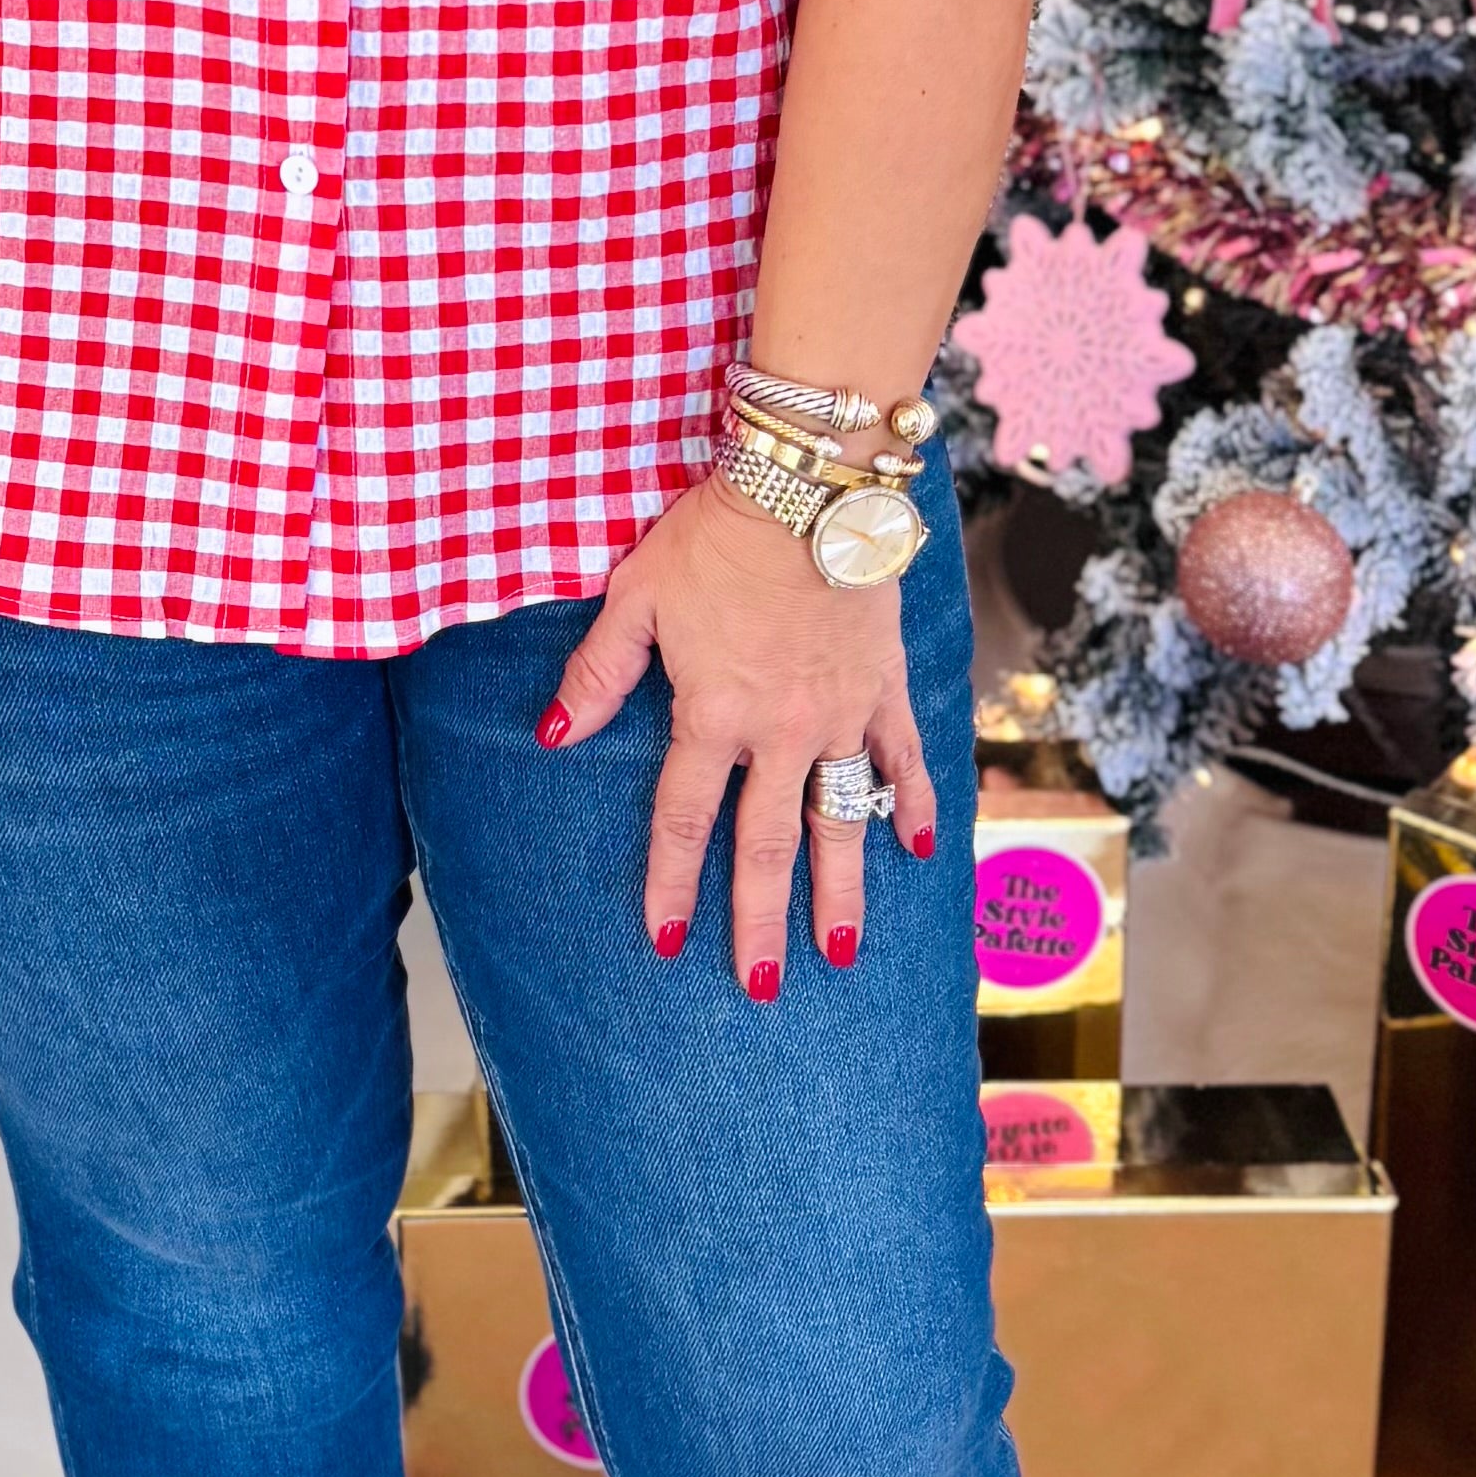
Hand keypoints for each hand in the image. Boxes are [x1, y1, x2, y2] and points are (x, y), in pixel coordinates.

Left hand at [541, 475, 939, 998]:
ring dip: (842, 891)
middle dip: (760, 922)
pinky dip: (915, 804)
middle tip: (758, 986)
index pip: (683, 822)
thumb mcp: (638, 598)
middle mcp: (781, 733)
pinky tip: (922, 848)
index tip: (663, 941)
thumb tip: (554, 734)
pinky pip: (902, 760)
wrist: (809, 489)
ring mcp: (841, 717)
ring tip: (841, 951)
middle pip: (766, 846)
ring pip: (841, 821)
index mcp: (713, 716)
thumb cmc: (715, 538)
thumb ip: (600, 673)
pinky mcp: (885, 690)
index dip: (671, 885)